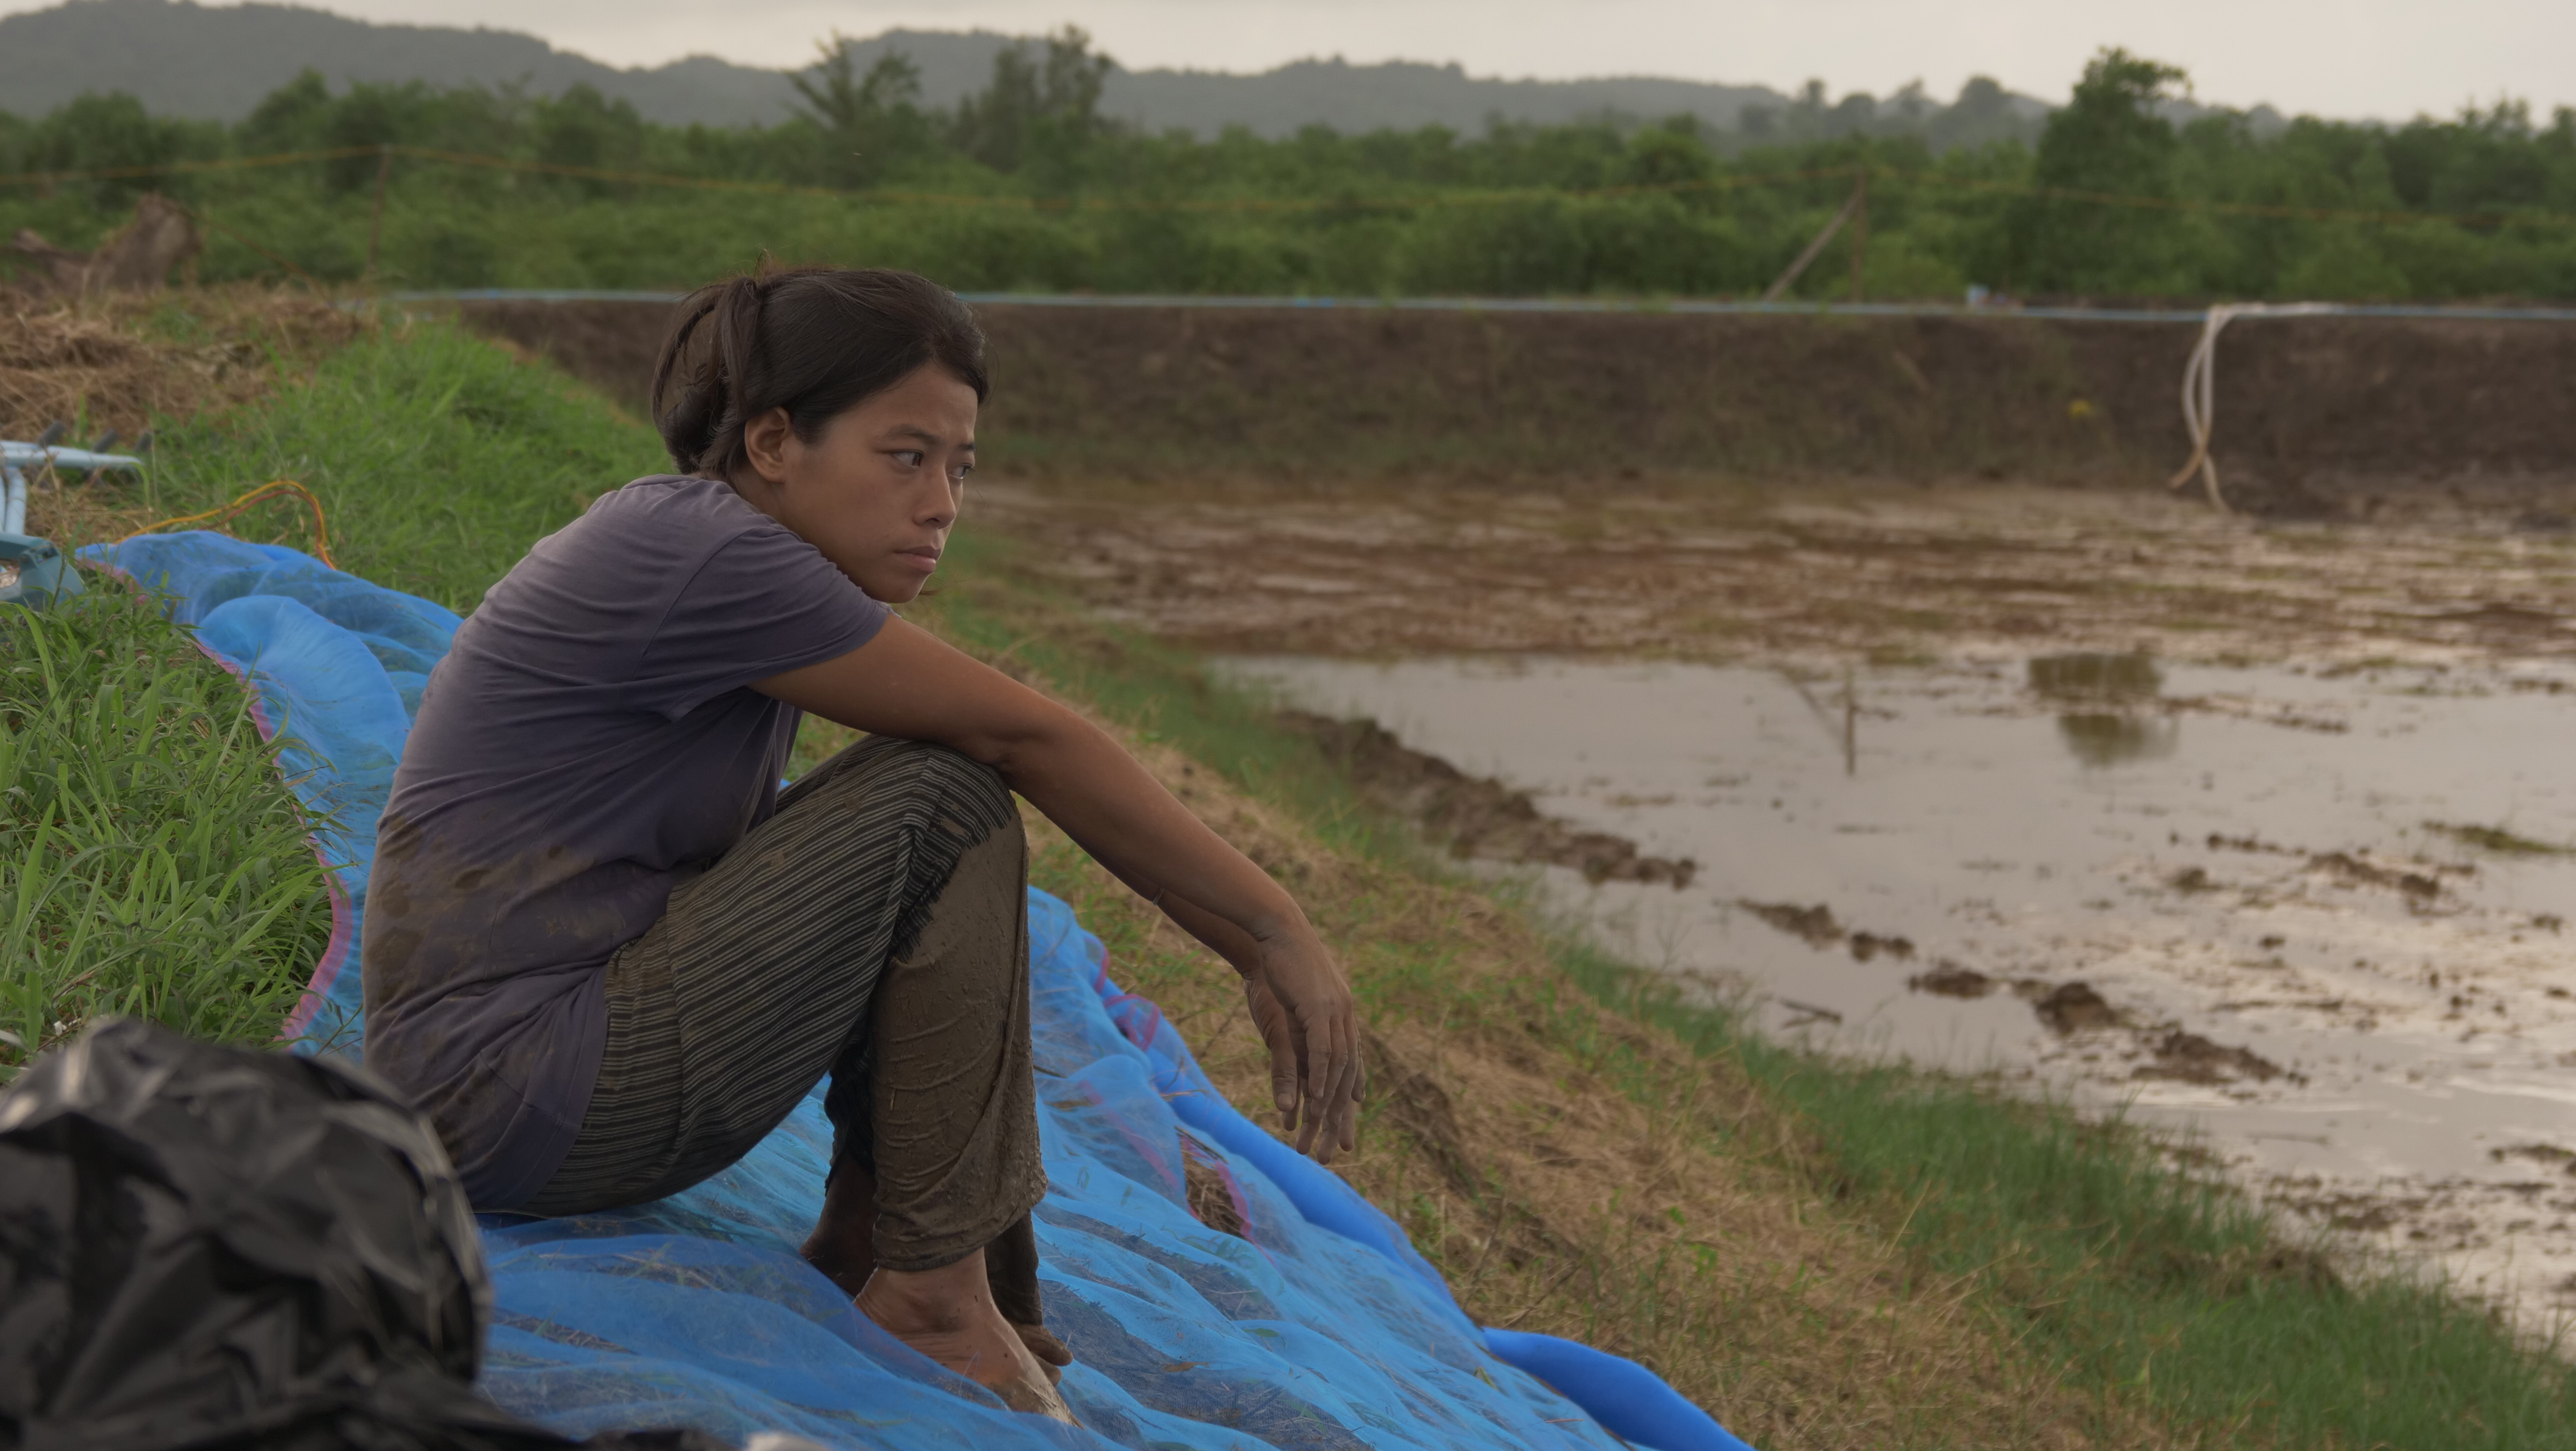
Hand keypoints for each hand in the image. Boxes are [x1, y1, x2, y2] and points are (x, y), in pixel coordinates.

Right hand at [1242, 935, 1362, 1162]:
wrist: (1275, 929)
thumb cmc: (1278, 965)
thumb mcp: (1287, 1010)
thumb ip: (1293, 1038)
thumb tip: (1292, 1053)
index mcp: (1342, 1017)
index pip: (1351, 1067)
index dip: (1350, 1100)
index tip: (1347, 1129)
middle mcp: (1346, 1018)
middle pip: (1348, 1077)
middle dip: (1342, 1118)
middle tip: (1338, 1152)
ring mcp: (1336, 1012)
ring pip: (1337, 1070)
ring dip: (1328, 1107)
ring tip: (1318, 1136)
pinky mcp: (1320, 1008)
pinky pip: (1323, 1050)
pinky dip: (1322, 1076)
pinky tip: (1317, 1100)